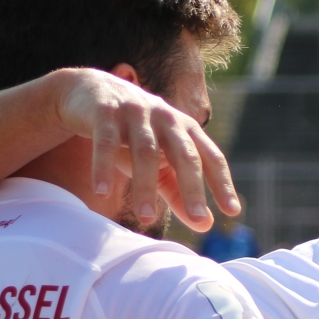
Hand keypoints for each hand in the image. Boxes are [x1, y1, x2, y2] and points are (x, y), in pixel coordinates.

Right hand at [55, 68, 239, 233]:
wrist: (87, 93)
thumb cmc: (130, 134)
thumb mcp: (158, 163)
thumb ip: (179, 191)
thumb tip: (205, 225)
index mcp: (185, 129)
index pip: (210, 157)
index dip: (222, 183)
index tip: (232, 211)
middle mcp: (166, 117)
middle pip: (184, 154)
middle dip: (193, 187)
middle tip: (199, 218)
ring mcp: (136, 111)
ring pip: (146, 151)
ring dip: (145, 187)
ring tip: (146, 219)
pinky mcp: (104, 111)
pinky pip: (106, 142)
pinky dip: (103, 167)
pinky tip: (102, 192)